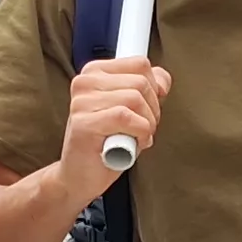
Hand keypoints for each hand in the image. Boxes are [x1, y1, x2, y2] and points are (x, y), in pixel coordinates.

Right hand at [58, 58, 167, 200]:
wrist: (79, 177)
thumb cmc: (106, 143)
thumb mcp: (131, 109)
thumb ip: (147, 89)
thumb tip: (162, 80)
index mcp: (94, 72)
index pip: (141, 64)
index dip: (155, 89)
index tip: (148, 110)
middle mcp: (84, 82)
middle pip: (141, 82)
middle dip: (152, 111)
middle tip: (144, 130)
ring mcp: (82, 102)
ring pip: (135, 99)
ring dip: (147, 124)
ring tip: (137, 138)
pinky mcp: (84, 123)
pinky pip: (126, 117)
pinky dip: (139, 133)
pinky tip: (131, 145)